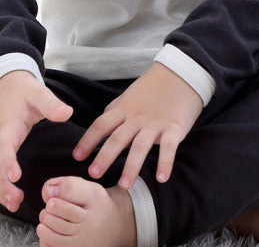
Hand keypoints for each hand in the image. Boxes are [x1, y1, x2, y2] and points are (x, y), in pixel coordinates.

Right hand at [0, 70, 72, 212]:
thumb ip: (51, 104)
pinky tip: (11, 198)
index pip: (4, 147)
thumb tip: (66, 113)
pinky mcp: (0, 151)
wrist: (7, 86)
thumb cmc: (24, 91)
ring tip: (14, 205)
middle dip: (1, 185)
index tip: (16, 176)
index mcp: (9, 126)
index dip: (8, 162)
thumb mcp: (39, 92)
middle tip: (15, 200)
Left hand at [73, 62, 203, 188]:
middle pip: (117, 138)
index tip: (77, 156)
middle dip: (104, 157)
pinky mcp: (174, 128)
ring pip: (140, 146)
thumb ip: (116, 110)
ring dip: (131, 166)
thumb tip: (101, 125)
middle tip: (93, 175)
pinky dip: (165, 163)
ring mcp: (155, 123)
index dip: (88, 140)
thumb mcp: (130, 95)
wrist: (181, 73)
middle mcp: (137, 117)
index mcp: (124, 109)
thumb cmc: (153, 86)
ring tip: (124, 185)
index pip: (101, 125)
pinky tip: (161, 178)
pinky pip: (168, 147)